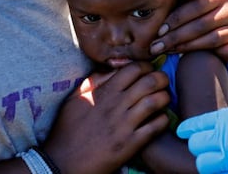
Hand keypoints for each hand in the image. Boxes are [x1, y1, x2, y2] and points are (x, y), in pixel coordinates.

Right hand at [43, 62, 169, 173]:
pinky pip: (155, 127)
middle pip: (149, 82)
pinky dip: (163, 120)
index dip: (146, 66)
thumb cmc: (68, 128)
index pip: (133, 69)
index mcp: (104, 91)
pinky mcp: (130, 144)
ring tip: (163, 98)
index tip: (148, 70)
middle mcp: (116, 105)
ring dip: (164, 97)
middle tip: (162, 82)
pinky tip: (161, 118)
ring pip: (155, 102)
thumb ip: (94, 80)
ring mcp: (124, 125)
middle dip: (161, 78)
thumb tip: (112, 69)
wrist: (63, 161)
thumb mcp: (75, 97)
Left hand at [150, 0, 227, 61]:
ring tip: (165, 52)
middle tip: (156, 46)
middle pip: (200, 24)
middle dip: (175, 36)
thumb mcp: (186, 2)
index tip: (160, 30)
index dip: (176, 18)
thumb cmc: (193, 15)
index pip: (196, 5)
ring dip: (185, 47)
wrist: (212, 36)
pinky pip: (225, 51)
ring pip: (209, 39)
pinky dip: (215, 54)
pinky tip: (197, 59)